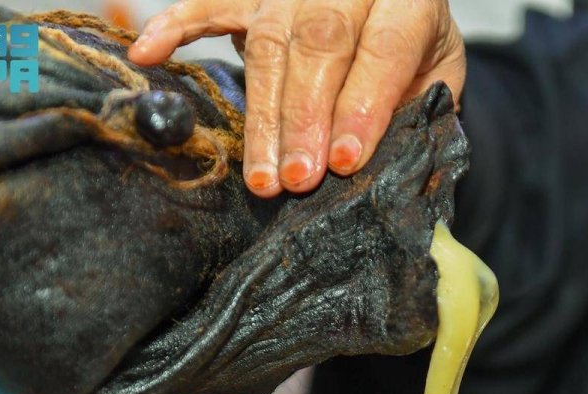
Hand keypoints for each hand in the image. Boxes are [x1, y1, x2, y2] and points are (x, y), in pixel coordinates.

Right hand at [128, 0, 465, 197]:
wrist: (393, 9)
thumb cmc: (415, 53)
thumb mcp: (437, 77)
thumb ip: (413, 111)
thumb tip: (375, 167)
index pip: (382, 50)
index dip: (362, 108)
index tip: (343, 162)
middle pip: (318, 45)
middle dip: (305, 120)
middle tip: (296, 181)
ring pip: (270, 42)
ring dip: (262, 116)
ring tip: (262, 177)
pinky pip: (211, 3)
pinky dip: (177, 26)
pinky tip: (149, 53)